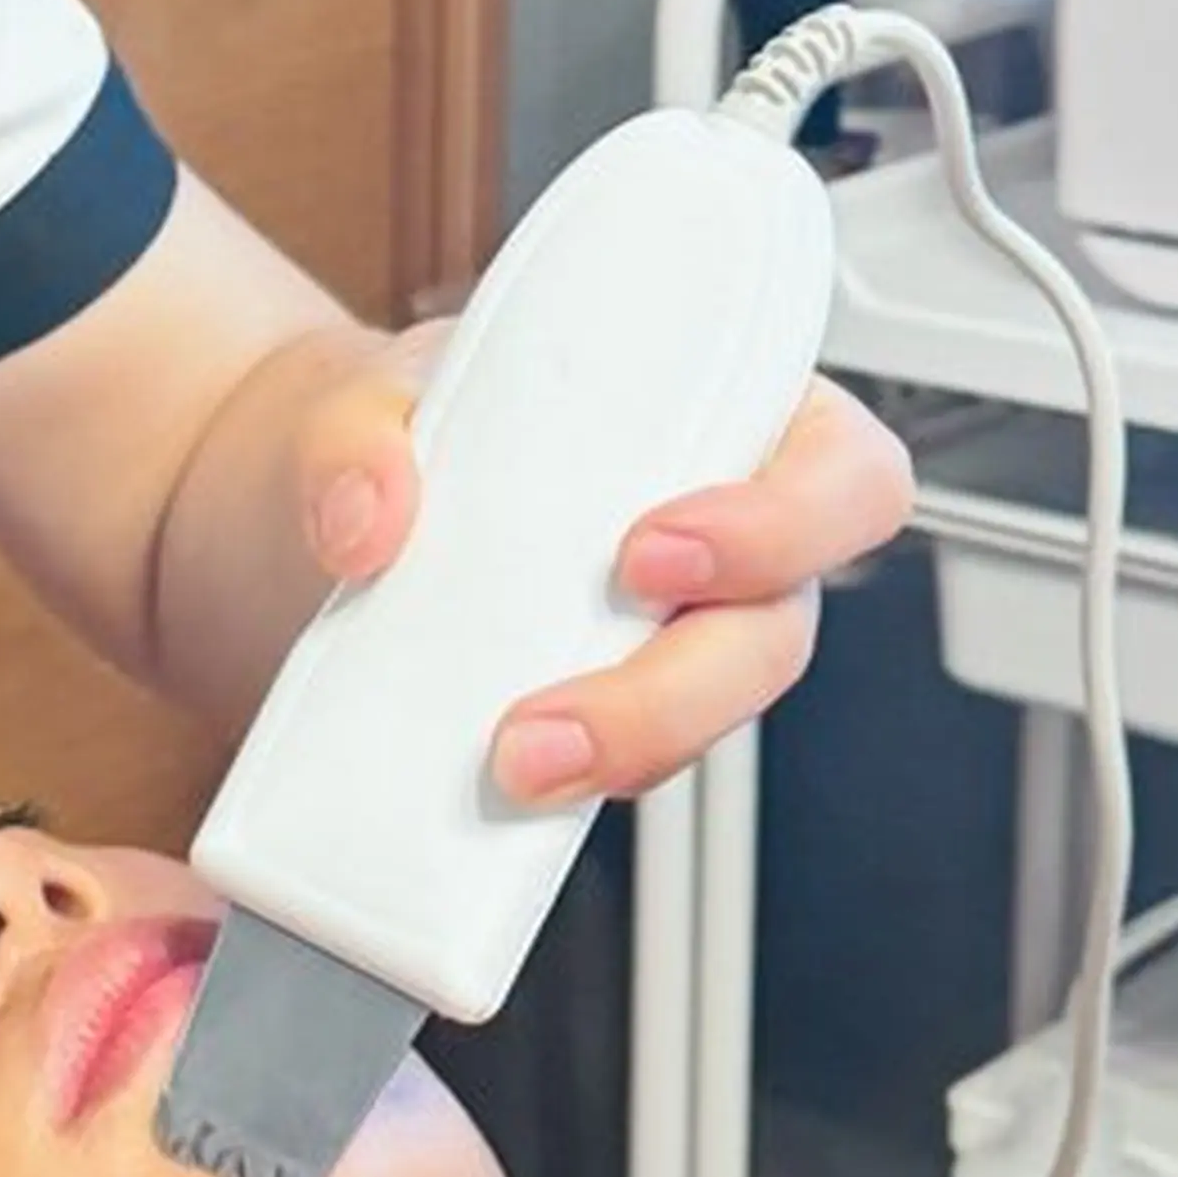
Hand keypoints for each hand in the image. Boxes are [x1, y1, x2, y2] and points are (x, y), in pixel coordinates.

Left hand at [290, 367, 912, 801]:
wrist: (338, 508)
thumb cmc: (417, 421)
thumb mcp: (372, 394)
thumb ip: (357, 433)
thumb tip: (366, 514)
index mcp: (730, 415)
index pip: (840, 469)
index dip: (784, 524)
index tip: (653, 552)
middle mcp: (730, 535)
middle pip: (778, 628)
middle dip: (679, 689)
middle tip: (562, 710)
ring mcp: (679, 633)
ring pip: (714, 713)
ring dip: (628, 750)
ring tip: (516, 764)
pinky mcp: (618, 709)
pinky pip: (632, 762)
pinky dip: (576, 777)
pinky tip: (499, 782)